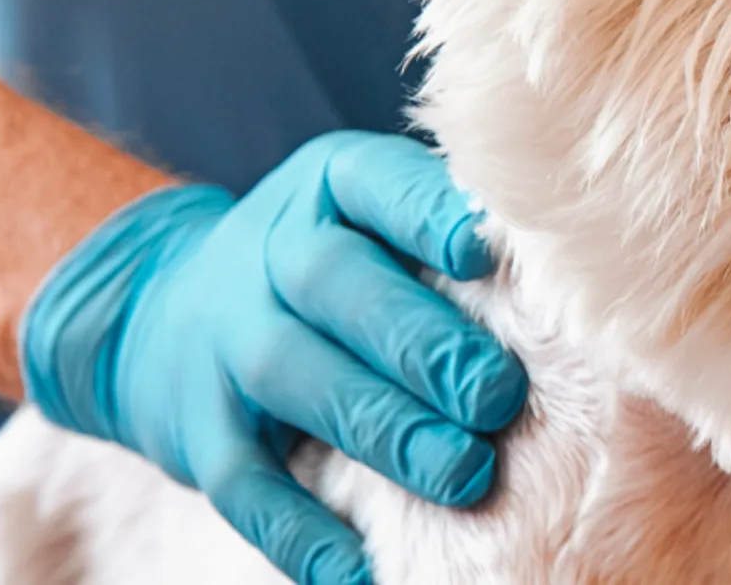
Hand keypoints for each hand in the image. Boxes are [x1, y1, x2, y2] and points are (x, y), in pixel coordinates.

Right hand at [20, 131, 527, 584]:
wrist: (156, 306)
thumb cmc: (329, 259)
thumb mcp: (372, 212)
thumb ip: (453, 229)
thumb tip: (575, 275)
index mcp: (329, 188)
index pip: (377, 185)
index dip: (427, 215)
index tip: (485, 252)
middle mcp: (270, 255)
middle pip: (339, 287)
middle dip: (424, 344)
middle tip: (500, 395)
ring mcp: (227, 344)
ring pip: (299, 381)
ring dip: (386, 431)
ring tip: (465, 473)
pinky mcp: (200, 433)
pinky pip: (246, 485)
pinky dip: (302, 533)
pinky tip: (361, 570)